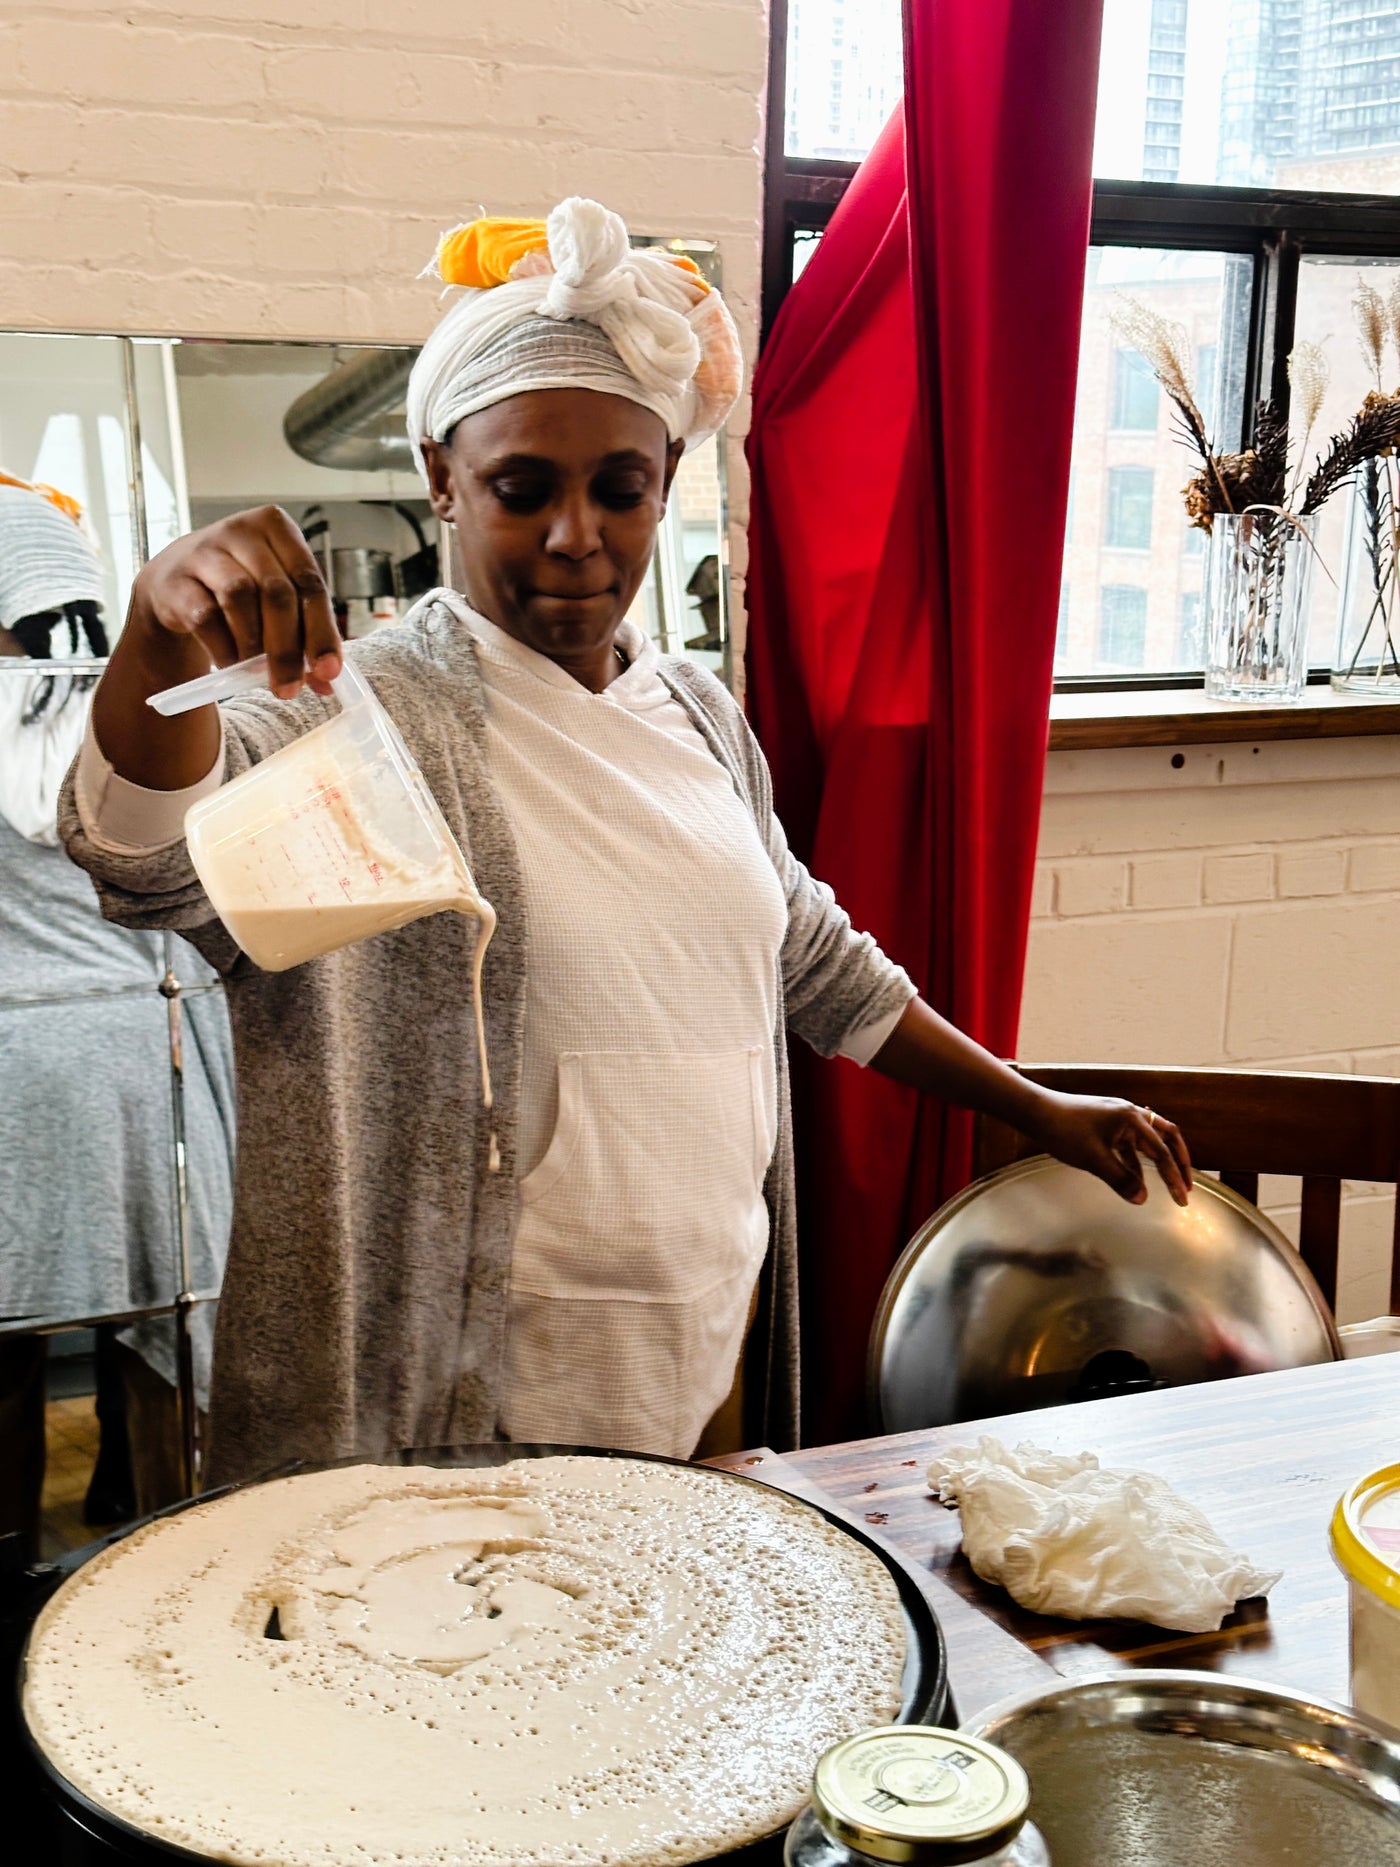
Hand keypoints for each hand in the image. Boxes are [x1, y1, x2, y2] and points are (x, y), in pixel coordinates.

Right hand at [130, 505, 340, 697]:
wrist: (175, 582)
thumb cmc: (240, 587)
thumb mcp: (276, 600)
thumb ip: (305, 635)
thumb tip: (327, 682)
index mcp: (277, 528)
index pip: (310, 582)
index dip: (322, 631)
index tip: (328, 672)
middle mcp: (241, 531)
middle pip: (277, 593)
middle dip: (287, 649)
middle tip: (289, 688)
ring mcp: (204, 551)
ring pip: (240, 599)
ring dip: (253, 646)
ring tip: (256, 672)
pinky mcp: (175, 579)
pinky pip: (205, 617)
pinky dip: (223, 648)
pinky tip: (230, 663)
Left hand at [1021, 1090, 1192, 1207]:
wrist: (1036, 1112)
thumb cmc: (1064, 1131)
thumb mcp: (1093, 1160)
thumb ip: (1119, 1180)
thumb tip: (1142, 1199)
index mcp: (1132, 1119)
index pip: (1162, 1152)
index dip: (1174, 1178)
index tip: (1182, 1200)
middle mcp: (1130, 1113)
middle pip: (1167, 1137)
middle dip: (1179, 1162)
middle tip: (1187, 1186)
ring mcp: (1118, 1117)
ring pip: (1149, 1139)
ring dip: (1159, 1161)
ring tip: (1168, 1184)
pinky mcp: (1107, 1123)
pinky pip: (1130, 1143)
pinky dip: (1137, 1160)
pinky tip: (1136, 1178)